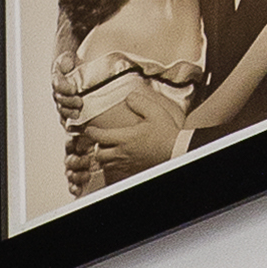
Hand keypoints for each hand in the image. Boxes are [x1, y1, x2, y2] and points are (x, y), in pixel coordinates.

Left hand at [77, 68, 191, 175]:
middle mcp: (122, 153)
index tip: (90, 129)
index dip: (91, 132)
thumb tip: (129, 97)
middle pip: (98, 155)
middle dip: (96, 147)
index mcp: (125, 138)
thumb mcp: (155, 112)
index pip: (99, 137)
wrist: (176, 150)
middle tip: (100, 140)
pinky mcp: (133, 169)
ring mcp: (127, 163)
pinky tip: (121, 157)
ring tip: (108, 149)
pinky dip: (114, 164)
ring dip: (104, 157)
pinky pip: (117, 169)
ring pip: (106, 164)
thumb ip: (140, 103)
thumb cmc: (166, 134)